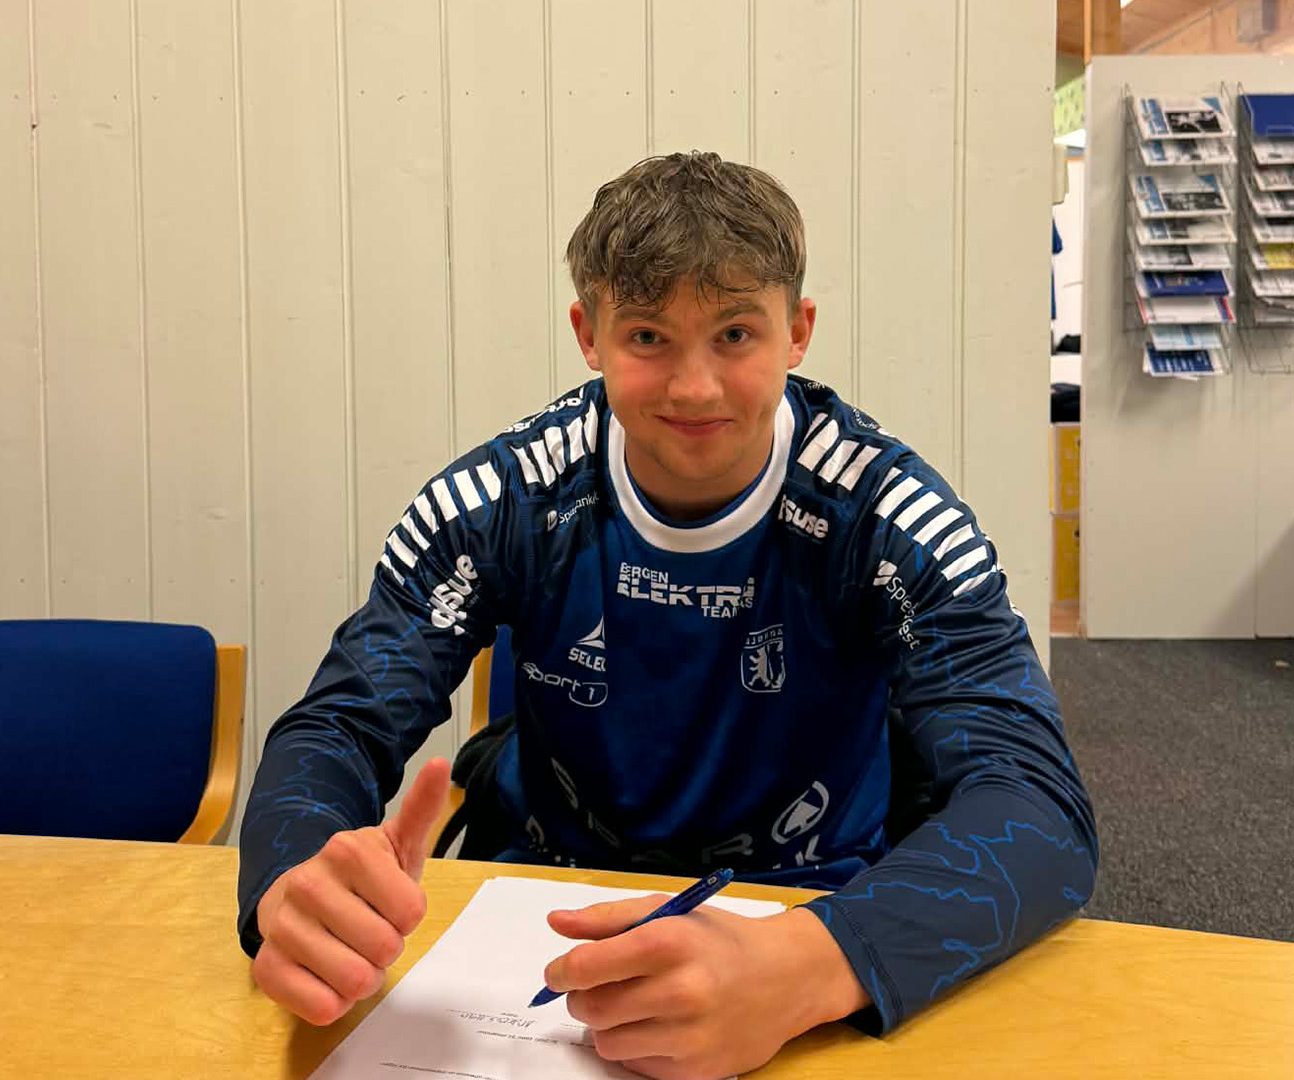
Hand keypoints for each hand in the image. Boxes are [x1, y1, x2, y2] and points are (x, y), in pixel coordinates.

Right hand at [251, 757, 450, 1024]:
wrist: (298, 895)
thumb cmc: (361, 877)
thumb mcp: (396, 842)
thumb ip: (421, 809)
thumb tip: (439, 764)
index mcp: (347, 850)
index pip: (412, 912)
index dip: (407, 916)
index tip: (388, 903)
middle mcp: (309, 883)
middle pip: (384, 947)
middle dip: (386, 948)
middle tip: (369, 931)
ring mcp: (281, 926)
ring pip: (355, 981)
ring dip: (362, 977)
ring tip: (349, 952)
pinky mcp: (265, 967)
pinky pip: (320, 1007)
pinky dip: (334, 1001)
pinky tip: (325, 975)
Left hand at [543, 893, 868, 1079]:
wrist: (785, 979)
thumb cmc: (717, 939)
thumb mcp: (668, 911)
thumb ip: (607, 917)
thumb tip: (556, 922)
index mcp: (667, 941)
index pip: (586, 966)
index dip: (561, 970)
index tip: (560, 971)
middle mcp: (679, 990)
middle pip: (589, 1008)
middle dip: (581, 997)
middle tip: (600, 987)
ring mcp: (689, 1036)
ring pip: (606, 1042)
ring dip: (607, 1025)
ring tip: (634, 1005)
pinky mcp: (696, 1071)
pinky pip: (634, 1066)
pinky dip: (635, 1047)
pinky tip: (659, 1026)